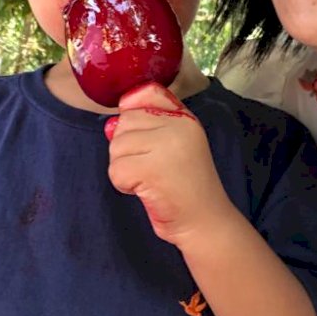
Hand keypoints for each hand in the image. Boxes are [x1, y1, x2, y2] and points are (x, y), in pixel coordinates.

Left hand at [106, 82, 233, 246]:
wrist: (205, 222)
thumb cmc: (184, 186)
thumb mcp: (175, 145)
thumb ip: (148, 127)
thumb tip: (111, 125)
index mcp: (183, 117)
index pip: (145, 93)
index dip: (134, 113)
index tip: (146, 140)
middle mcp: (177, 125)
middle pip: (124, 122)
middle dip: (126, 148)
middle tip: (150, 167)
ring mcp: (166, 146)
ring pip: (116, 146)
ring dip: (124, 167)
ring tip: (149, 179)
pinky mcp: (152, 169)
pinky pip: (116, 170)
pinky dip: (124, 185)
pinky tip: (146, 190)